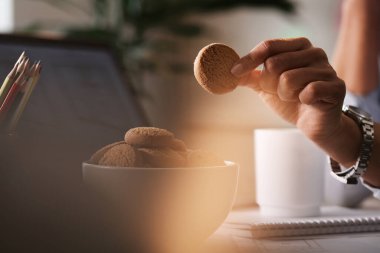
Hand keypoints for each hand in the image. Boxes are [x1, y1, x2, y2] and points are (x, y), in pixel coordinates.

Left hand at [231, 37, 345, 142]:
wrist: (313, 123)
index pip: (269, 46)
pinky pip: (308, 91)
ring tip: (295, 97)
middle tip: (280, 92)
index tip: (233, 72)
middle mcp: (315, 52)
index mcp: (298, 46)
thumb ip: (250, 77)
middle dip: (269, 85)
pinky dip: (302, 101)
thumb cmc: (291, 101)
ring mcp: (327, 69)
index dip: (249, 60)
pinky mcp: (336, 87)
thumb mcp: (266, 86)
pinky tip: (307, 102)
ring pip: (288, 79)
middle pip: (274, 64)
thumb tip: (229, 71)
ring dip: (285, 95)